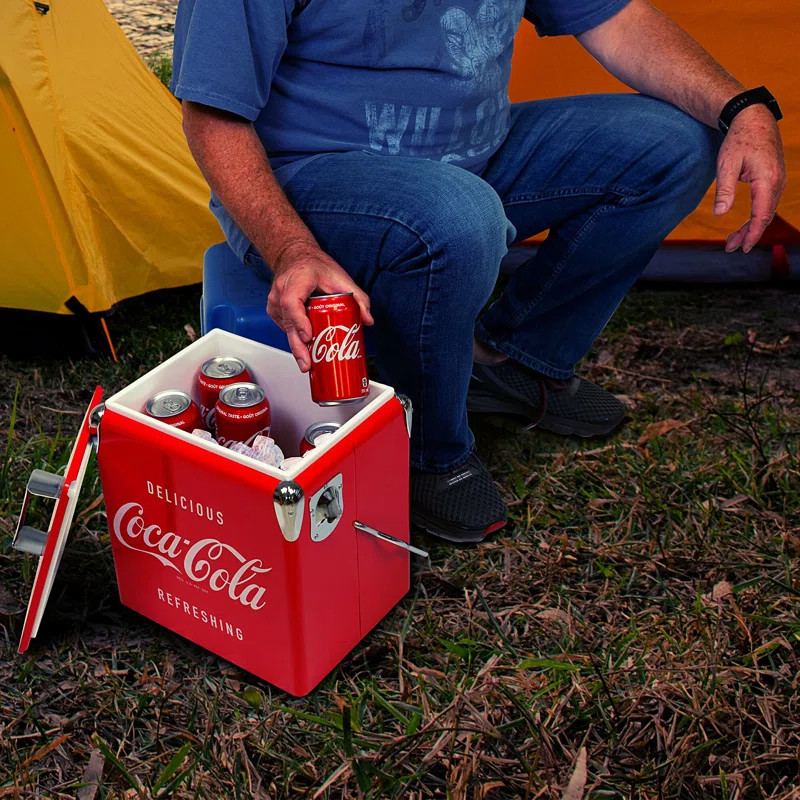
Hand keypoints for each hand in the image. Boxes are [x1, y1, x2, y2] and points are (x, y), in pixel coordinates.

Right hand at [267, 241, 373, 371]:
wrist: (295, 256)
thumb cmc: (313, 265)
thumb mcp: (340, 277)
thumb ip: (357, 297)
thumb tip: (367, 319)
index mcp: (297, 280)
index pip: (292, 302)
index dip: (299, 321)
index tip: (308, 336)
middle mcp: (281, 291)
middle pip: (287, 323)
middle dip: (298, 347)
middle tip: (307, 364)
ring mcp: (275, 302)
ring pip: (286, 329)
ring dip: (298, 347)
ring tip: (309, 364)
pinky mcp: (275, 311)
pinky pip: (286, 328)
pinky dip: (296, 339)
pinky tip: (306, 351)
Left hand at [714, 105, 785, 252]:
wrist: (754, 118)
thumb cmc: (738, 140)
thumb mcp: (726, 165)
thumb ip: (724, 191)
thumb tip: (719, 214)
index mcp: (767, 180)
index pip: (761, 215)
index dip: (752, 234)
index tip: (742, 248)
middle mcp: (777, 182)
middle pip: (765, 217)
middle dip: (748, 235)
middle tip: (730, 247)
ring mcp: (778, 180)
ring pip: (767, 211)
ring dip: (752, 227)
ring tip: (733, 240)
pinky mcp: (775, 179)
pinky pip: (767, 203)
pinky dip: (757, 216)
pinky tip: (745, 225)